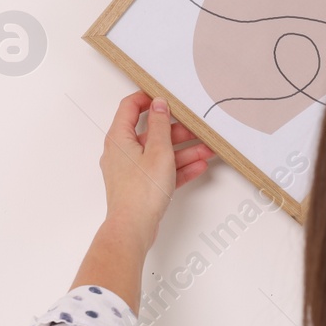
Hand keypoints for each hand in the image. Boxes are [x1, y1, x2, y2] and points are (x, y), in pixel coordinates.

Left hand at [98, 91, 214, 250]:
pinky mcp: (139, 185)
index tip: (166, 97)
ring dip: (183, 151)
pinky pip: (160, 171)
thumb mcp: (158, 151)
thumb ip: (160, 125)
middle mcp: (121, 152)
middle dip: (177, 131)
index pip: (129, 107)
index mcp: (119, 138)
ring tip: (206, 150)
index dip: (147, 98)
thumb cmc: (140, 193)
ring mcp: (130, 170)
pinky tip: (198, 167)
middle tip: (196, 129)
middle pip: (150, 132)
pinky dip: (178, 168)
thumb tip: (159, 104)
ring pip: (159, 153)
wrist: (133, 229)